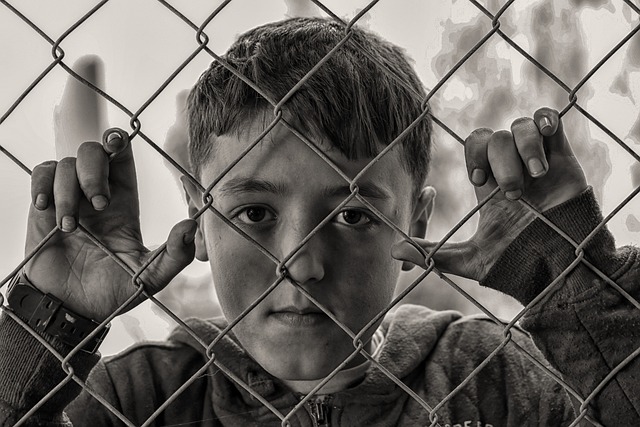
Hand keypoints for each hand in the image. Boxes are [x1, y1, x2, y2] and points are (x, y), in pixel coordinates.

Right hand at [23, 56, 195, 321]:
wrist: (70, 310)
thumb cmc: (112, 292)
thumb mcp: (151, 277)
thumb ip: (176, 255)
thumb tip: (192, 226)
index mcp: (124, 202)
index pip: (122, 156)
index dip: (118, 141)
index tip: (116, 142)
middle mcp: (96, 194)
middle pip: (93, 151)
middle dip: (94, 170)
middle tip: (99, 203)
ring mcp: (68, 199)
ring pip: (65, 164)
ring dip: (68, 192)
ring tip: (70, 228)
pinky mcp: (43, 208)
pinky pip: (40, 175)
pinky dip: (42, 186)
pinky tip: (45, 209)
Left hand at [392, 107, 587, 280]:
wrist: (561, 274)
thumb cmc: (518, 268)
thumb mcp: (471, 260)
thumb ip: (433, 252)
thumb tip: (393, 250)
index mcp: (491, 184)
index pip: (476, 145)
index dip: (474, 155)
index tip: (479, 182)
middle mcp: (513, 169)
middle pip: (495, 137)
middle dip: (498, 159)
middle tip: (510, 192)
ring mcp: (539, 163)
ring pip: (521, 128)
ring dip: (524, 150)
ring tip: (535, 180)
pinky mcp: (564, 161)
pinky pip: (552, 122)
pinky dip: (545, 123)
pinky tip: (545, 143)